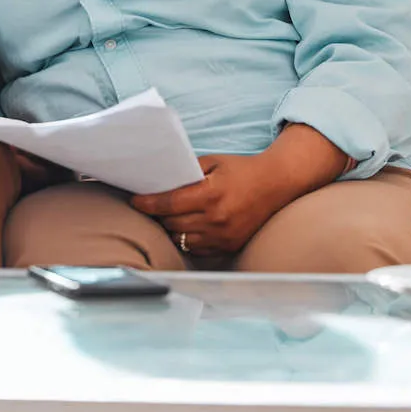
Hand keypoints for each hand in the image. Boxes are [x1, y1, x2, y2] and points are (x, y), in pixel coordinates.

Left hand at [130, 154, 284, 255]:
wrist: (275, 185)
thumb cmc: (240, 170)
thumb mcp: (212, 162)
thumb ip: (187, 171)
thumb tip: (160, 180)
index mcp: (211, 194)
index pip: (169, 204)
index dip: (148, 204)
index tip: (136, 201)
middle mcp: (217, 218)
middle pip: (172, 223)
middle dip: (158, 215)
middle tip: (149, 206)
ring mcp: (223, 236)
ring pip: (182, 239)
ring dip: (171, 229)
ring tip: (167, 217)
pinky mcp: (229, 246)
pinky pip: (197, 249)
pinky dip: (188, 240)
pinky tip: (185, 227)